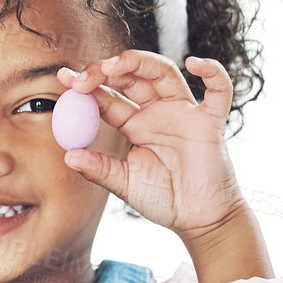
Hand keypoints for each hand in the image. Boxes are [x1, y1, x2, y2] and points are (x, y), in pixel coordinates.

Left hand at [58, 52, 246, 236]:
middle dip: (106, 71)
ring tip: (113, 65)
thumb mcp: (124, 184)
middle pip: (132, 78)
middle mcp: (157, 113)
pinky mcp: (210, 122)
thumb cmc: (164, 200)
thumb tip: (68, 155)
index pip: (107, 97)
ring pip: (164, 74)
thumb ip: (99, 169)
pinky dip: (213, 73)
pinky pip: (219, 92)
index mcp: (134, 125)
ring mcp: (184, 114)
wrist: (198, 219)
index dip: (86, 86)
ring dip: (139, 63)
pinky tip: (196, 63)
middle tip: (83, 77)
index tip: (63, 78)